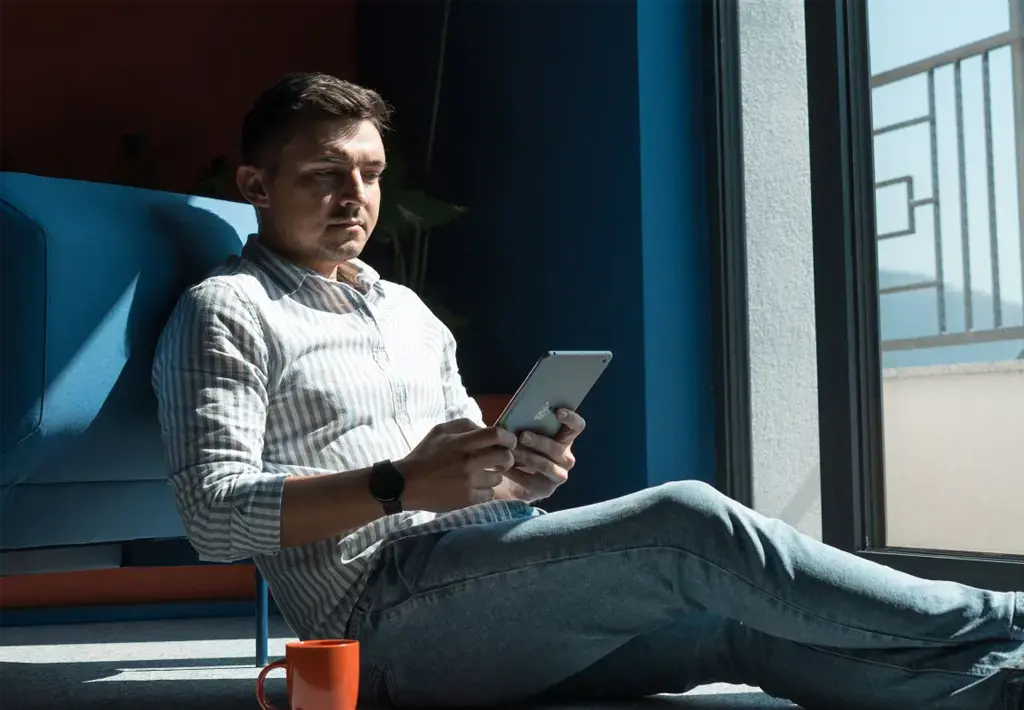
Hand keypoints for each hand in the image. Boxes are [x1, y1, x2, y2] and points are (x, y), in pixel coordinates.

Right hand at [397, 418, 516, 511]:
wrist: (407, 484)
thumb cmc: (424, 455)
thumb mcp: (440, 431)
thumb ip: (464, 425)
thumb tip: (486, 428)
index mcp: (461, 443)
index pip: (496, 435)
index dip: (508, 438)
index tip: (509, 442)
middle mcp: (468, 462)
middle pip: (504, 457)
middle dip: (507, 458)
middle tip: (501, 460)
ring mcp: (469, 482)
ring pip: (497, 478)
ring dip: (494, 475)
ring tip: (482, 474)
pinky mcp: (467, 499)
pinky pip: (489, 494)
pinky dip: (485, 490)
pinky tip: (475, 486)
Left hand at [504, 408, 584, 502]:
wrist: (516, 480)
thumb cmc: (523, 450)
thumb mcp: (527, 436)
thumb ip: (527, 425)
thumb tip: (516, 415)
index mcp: (565, 440)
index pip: (576, 427)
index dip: (571, 418)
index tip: (557, 412)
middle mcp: (566, 458)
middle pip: (557, 448)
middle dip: (539, 442)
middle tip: (522, 436)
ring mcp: (559, 475)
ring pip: (546, 466)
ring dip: (527, 457)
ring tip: (511, 452)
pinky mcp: (546, 490)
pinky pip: (530, 481)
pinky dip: (515, 473)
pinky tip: (504, 468)